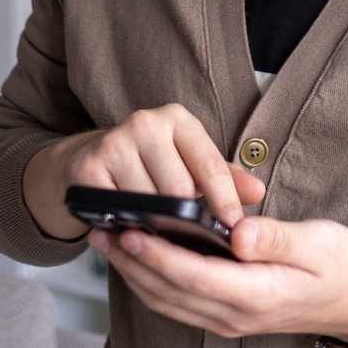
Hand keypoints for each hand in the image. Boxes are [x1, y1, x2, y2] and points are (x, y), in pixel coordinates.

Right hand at [22, 103, 265, 240]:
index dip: (224, 201)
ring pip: (151, 202)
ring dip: (154, 221)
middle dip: (184, 215)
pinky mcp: (90, 166)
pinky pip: (120, 209)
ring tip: (153, 223)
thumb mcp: (188, 164)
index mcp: (177, 119)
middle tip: (180, 228)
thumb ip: (224, 178)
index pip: (210, 165)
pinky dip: (127, 224)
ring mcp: (116, 142)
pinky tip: (128, 223)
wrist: (90, 162)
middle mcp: (146, 123)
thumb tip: (257, 191)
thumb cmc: (150, 165)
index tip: (234, 228)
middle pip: (180, 189)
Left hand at [93, 211, 347, 344]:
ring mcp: (229, 318)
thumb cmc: (338, 265)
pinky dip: (151, 282)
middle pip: (170, 292)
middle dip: (131, 263)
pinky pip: (179, 303)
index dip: (158, 256)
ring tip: (107, 240)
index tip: (129, 233)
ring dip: (134, 274)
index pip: (194, 276)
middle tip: (99, 230)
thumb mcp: (316, 244)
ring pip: (168, 301)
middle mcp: (235, 313)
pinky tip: (138, 260)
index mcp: (255, 293)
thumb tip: (238, 233)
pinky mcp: (227, 314)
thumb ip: (275, 238)